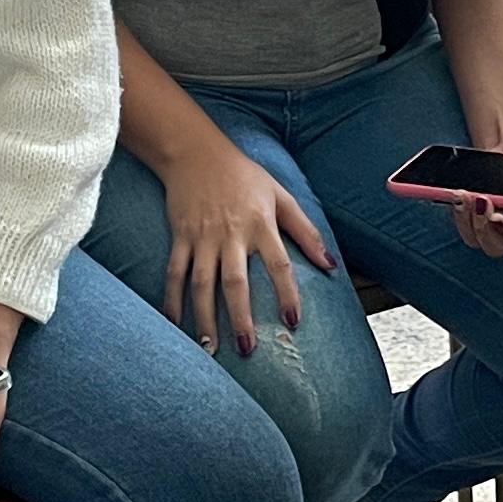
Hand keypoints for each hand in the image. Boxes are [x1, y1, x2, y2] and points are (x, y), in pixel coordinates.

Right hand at [161, 140, 333, 354]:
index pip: (278, 264)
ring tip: (210, 348)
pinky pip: (174, 273)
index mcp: (260, 224)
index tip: (292, 321)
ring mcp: (202, 237)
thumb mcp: (281, 196)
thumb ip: (306, 231)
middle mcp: (230, 233)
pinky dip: (172, 300)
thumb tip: (331, 265)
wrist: (196, 153)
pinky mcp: (180, 237)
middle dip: (239, 317)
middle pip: (234, 281)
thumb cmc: (244, 176)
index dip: (286, 293)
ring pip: (201, 283)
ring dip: (204, 317)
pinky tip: (174, 324)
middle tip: (246, 349)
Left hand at [453, 127, 502, 257]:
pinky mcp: (475, 215)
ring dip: (466, 219)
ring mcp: (493, 224)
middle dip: (484, 228)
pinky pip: (462, 223)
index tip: (500, 216)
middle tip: (481, 202)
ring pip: (475, 238)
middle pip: (495, 245)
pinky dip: (457, 211)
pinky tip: (456, 192)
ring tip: (464, 194)